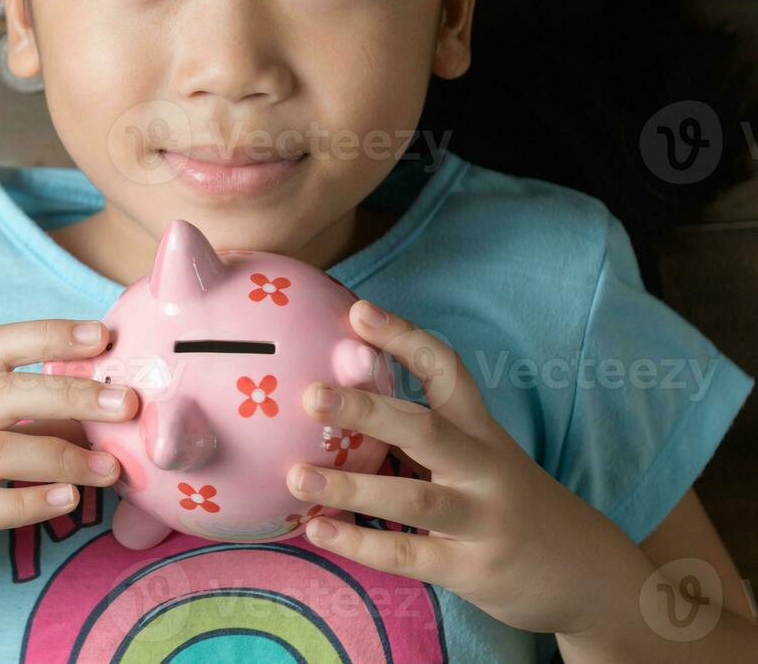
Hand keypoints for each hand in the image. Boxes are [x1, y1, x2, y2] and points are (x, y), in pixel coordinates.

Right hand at [0, 318, 133, 590]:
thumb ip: (4, 420)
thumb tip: (88, 413)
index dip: (46, 334)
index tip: (101, 334)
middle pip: (4, 394)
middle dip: (71, 393)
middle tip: (128, 402)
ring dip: (62, 455)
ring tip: (112, 467)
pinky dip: (28, 502)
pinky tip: (66, 501)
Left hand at [282, 299, 635, 636]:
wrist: (593, 577)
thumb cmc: (514, 506)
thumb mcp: (482, 459)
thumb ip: (424, 434)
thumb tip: (340, 401)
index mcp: (480, 431)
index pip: (446, 371)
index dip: (404, 338)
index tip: (359, 311)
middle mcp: (484, 468)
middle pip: (425, 429)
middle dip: (367, 409)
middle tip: (311, 395)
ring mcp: (482, 519)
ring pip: (414, 497)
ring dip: (350, 486)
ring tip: (296, 475)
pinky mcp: (474, 569)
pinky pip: (411, 554)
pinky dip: (360, 543)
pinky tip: (317, 530)